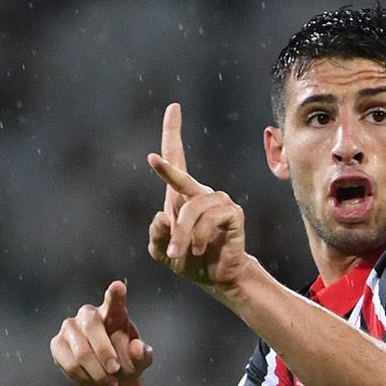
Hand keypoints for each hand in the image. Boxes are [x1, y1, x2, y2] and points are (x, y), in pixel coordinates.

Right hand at [51, 280, 152, 385]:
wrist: (107, 375)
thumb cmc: (126, 361)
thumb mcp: (140, 361)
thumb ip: (143, 355)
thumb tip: (138, 348)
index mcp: (113, 312)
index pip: (114, 300)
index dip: (115, 294)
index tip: (118, 287)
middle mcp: (89, 314)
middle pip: (92, 327)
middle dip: (105, 352)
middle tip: (116, 371)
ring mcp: (70, 327)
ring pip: (81, 351)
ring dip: (97, 373)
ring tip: (111, 384)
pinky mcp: (57, 344)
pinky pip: (70, 364)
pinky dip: (84, 378)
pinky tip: (94, 382)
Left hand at [147, 102, 251, 292]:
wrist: (216, 278)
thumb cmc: (190, 261)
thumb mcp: (162, 252)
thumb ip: (157, 236)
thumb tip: (161, 217)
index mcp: (181, 196)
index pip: (178, 158)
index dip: (173, 133)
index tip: (174, 107)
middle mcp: (201, 193)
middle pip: (181, 177)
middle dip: (167, 172)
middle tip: (152, 160)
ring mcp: (219, 201)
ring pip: (191, 208)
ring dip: (182, 234)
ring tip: (180, 253)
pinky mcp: (233, 214)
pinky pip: (210, 218)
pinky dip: (199, 236)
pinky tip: (200, 248)